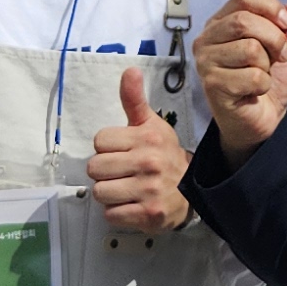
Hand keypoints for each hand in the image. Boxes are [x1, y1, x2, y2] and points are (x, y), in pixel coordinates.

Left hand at [87, 67, 191, 231]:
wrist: (192, 191)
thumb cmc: (164, 155)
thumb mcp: (151, 125)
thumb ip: (134, 101)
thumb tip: (129, 70)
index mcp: (146, 138)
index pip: (99, 141)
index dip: (107, 148)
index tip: (122, 152)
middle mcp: (148, 163)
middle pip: (95, 168)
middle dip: (104, 172)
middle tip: (122, 173)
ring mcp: (149, 190)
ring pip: (100, 192)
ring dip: (109, 194)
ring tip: (126, 189)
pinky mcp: (148, 215)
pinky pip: (111, 214)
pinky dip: (117, 213)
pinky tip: (131, 205)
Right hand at [196, 0, 286, 156]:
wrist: (264, 117)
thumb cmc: (270, 78)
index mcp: (223, 21)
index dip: (272, 7)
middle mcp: (208, 37)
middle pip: (244, 21)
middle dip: (274, 39)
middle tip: (280, 56)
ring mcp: (206, 61)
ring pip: (249, 48)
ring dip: (267, 65)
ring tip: (263, 74)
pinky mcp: (212, 84)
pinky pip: (251, 76)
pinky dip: (263, 84)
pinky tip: (255, 90)